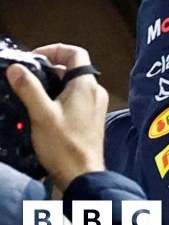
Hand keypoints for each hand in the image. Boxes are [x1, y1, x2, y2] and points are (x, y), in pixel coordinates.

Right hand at [6, 44, 106, 190]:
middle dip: (49, 69)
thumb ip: (29, 88)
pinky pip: (76, 99)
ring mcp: (95, 105)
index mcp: (86, 86)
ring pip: (73, 85)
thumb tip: (16, 69)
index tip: (34, 57)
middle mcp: (95, 92)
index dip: (54, 49)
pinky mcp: (92, 118)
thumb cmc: (64, 146)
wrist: (82, 174)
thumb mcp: (41, 114)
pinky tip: (43, 111)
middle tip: (27, 77)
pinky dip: (60, 98)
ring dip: (53, 85)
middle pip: (73, 68)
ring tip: (31, 94)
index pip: (76, 53)